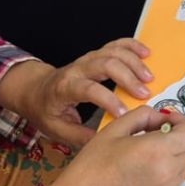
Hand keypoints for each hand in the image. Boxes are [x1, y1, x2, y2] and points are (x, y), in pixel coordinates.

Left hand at [0, 40, 159, 146]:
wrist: (35, 89)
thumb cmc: (46, 111)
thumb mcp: (56, 129)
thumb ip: (81, 136)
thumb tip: (106, 142)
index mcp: (65, 88)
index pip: (89, 89)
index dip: (108, 100)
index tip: (124, 114)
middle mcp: (77, 69)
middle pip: (105, 64)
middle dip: (128, 78)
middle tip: (145, 93)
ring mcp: (87, 59)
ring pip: (112, 52)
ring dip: (133, 62)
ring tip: (150, 77)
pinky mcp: (95, 55)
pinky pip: (114, 44)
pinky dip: (131, 45)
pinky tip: (146, 52)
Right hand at [51, 105, 184, 185]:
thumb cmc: (90, 167)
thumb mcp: (114, 130)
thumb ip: (144, 116)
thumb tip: (162, 118)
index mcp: (158, 151)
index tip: (166, 123)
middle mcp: (169, 173)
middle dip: (181, 136)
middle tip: (156, 136)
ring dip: (175, 154)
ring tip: (147, 155)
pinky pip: (175, 181)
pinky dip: (167, 172)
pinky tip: (143, 173)